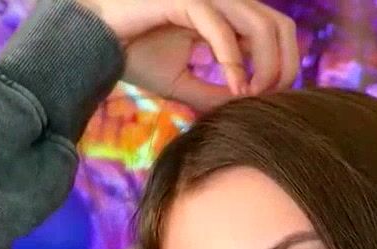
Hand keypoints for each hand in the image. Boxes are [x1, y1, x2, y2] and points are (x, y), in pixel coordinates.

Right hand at [78, 0, 298, 110]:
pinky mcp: (185, 0)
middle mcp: (221, 2)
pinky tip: (234, 87)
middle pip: (280, 26)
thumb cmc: (133, 55)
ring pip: (260, 25)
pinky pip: (220, 28)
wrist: (92, 41)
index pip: (276, 33)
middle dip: (285, 66)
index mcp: (225, 15)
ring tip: (250, 95)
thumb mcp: (182, 83)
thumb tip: (243, 109)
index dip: (284, 66)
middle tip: (268, 99)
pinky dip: (233, 60)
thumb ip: (213, 94)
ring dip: (266, 64)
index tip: (267, 99)